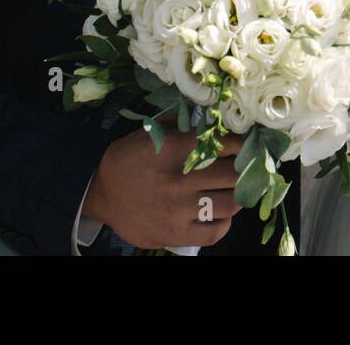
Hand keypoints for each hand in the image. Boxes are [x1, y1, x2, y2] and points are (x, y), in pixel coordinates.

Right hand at [83, 123, 243, 249]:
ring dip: (237, 195)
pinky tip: (221, 213)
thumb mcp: (150, 133)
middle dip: (245, 169)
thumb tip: (212, 113)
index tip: (246, 144)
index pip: (227, 144)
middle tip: (248, 166)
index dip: (241, 144)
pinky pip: (215, 232)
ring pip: (230, 203)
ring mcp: (178, 210)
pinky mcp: (175, 234)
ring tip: (234, 189)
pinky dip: (224, 222)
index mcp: (175, 150)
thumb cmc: (129, 160)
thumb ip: (180, 122)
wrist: (101, 194)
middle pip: (234, 174)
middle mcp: (179, 180)